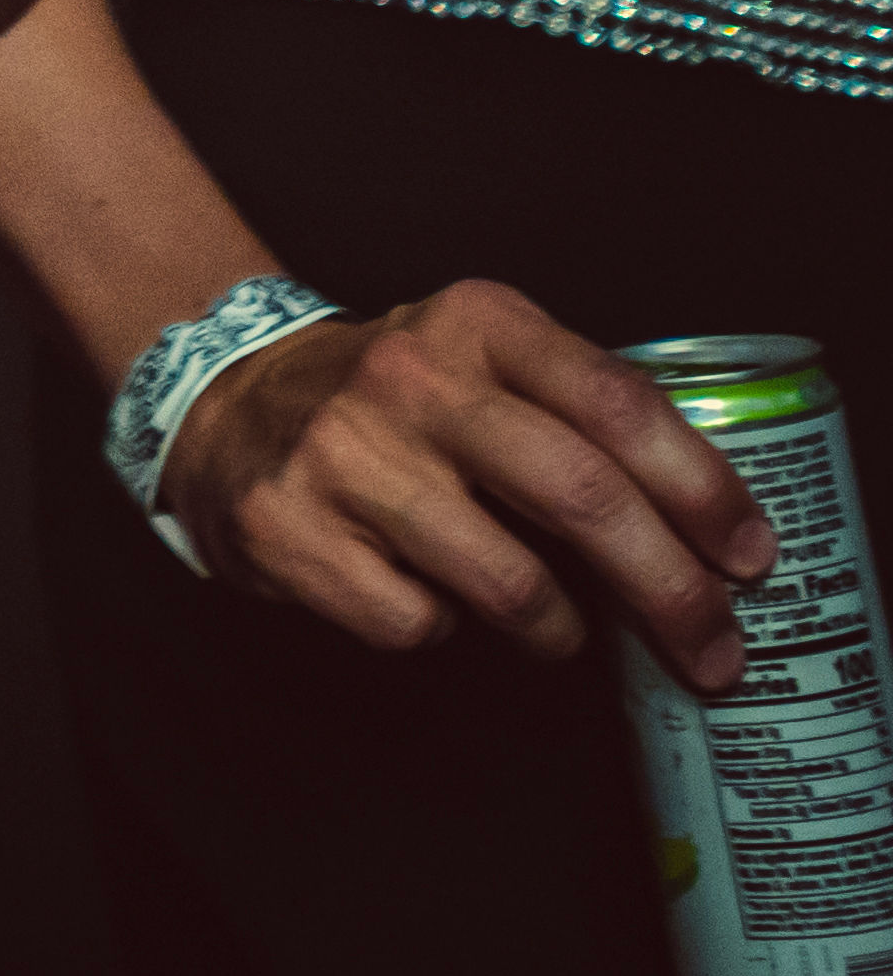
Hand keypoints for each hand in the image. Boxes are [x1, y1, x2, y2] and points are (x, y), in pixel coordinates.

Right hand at [162, 278, 772, 691]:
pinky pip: (422, 626)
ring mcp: (343, 455)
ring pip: (515, 587)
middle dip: (672, 592)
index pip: (615, 401)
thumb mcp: (477, 360)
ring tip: (561, 627)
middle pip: (581, 497)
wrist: (225, 406)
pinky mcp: (292, 530)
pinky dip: (448, 631)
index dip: (700, 488)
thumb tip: (709, 529)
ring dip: (565, 630)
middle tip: (716, 652)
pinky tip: (430, 594)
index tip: (750, 556)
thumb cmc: (395, 400)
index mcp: (472, 323)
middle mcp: (408, 377)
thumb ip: (575, 412)